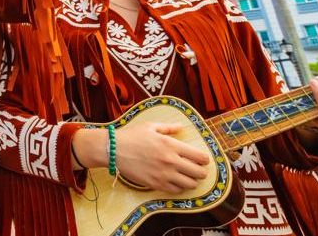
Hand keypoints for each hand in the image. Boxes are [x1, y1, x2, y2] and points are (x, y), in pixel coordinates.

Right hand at [72, 123, 209, 194]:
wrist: (113, 150)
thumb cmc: (131, 136)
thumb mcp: (150, 126)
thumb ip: (168, 128)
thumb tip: (181, 127)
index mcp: (171, 144)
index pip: (199, 156)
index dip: (204, 159)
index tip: (202, 159)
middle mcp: (171, 160)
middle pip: (198, 172)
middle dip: (201, 172)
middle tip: (197, 169)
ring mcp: (164, 174)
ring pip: (190, 184)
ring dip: (192, 181)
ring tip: (187, 177)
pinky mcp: (156, 184)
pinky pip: (176, 191)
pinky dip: (179, 188)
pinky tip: (175, 182)